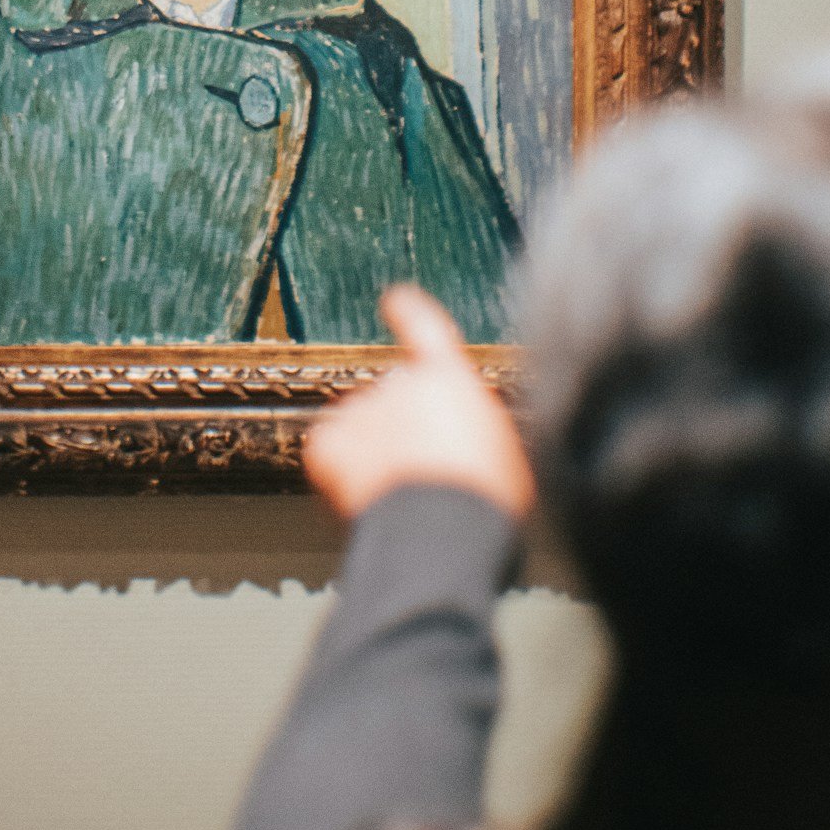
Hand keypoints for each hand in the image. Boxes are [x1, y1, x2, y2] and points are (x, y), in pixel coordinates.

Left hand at [303, 285, 534, 523]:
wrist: (440, 530)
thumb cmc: (483, 500)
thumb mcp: (501, 451)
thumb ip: (472, 427)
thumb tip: (459, 438)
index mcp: (448, 379)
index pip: (424, 327)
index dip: (408, 311)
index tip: (395, 299)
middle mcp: (400, 382)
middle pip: (394, 399)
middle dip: (402, 431)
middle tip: (423, 476)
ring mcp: (360, 408)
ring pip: (361, 428)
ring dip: (373, 455)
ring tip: (401, 496)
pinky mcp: (329, 440)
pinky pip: (328, 451)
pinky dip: (338, 472)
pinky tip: (365, 496)